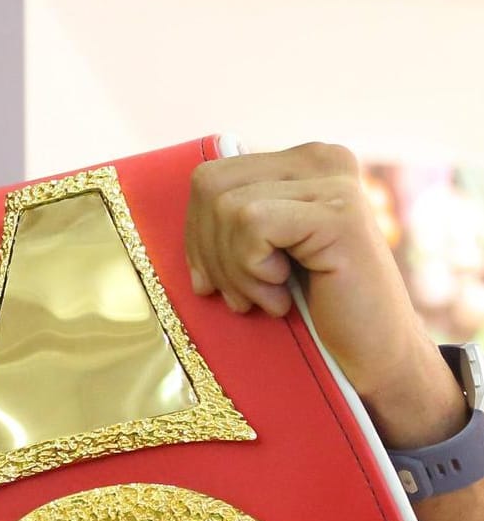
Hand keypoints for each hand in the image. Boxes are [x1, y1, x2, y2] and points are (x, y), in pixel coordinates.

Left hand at [184, 142, 463, 442]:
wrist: (372, 361)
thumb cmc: (312, 307)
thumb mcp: (260, 249)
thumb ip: (226, 215)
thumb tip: (149, 202)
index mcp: (300, 162)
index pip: (209, 176)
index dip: (197, 233)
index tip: (213, 280)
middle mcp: (322, 158)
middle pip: (210, 185)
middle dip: (209, 250)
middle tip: (240, 297)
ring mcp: (335, 183)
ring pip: (227, 206)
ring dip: (235, 268)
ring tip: (267, 298)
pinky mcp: (339, 215)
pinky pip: (251, 224)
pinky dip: (253, 270)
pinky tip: (283, 296)